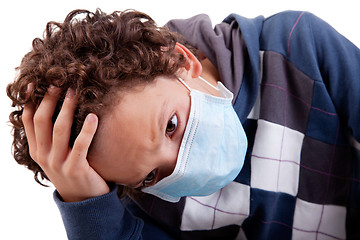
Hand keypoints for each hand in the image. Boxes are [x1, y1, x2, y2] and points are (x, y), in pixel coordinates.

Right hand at [22, 85, 109, 201]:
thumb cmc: (72, 171)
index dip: (31, 101)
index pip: (29, 121)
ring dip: (66, 108)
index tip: (36, 83)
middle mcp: (44, 155)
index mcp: (37, 150)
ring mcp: (58, 163)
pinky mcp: (76, 168)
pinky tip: (94, 116)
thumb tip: (58, 108)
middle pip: (42, 121)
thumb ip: (53, 136)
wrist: (83, 201)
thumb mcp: (56, 155)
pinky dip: (87, 130)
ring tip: (75, 92)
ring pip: (59, 130)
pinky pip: (80, 146)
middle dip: (49, 99)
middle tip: (59, 82)